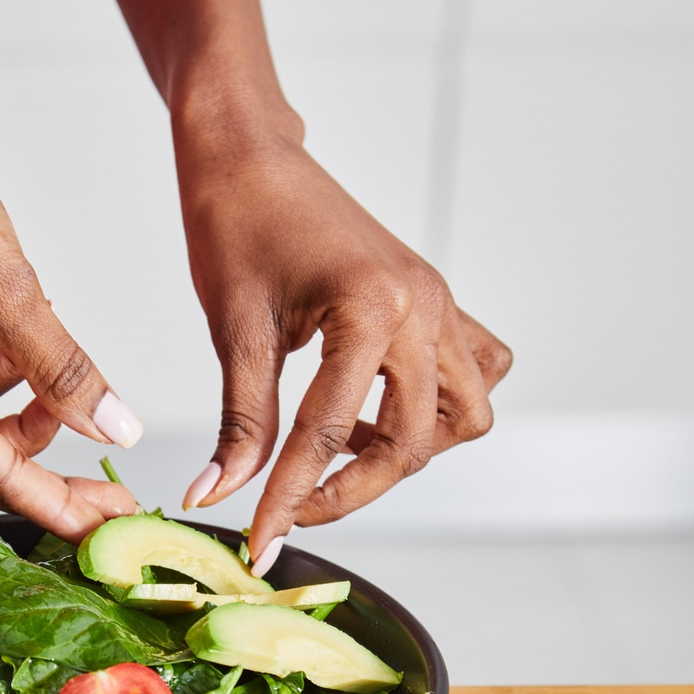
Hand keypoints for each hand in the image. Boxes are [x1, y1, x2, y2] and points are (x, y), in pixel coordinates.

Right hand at [0, 74, 140, 540]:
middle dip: (46, 472)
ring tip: (64, 384)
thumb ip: (61, 367)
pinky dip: (1, 373)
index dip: (56, 507)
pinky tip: (25, 342)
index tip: (104, 528)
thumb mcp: (4, 287)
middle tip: (107, 485)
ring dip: (25, 415)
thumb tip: (110, 424)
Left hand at [179, 126, 511, 571]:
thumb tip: (218, 494)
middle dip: (354, 488)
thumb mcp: (235, 327)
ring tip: (348, 447)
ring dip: (412, 448)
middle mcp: (423, 306)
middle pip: (416, 441)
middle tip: (295, 506)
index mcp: (372, 306)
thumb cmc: (236, 220)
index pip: (332, 433)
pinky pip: (475, 370)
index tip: (263, 542)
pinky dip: (439, 406)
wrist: (251, 151)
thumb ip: (240, 421)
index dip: (292, 498)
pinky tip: (380, 407)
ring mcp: (439, 303)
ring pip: (467, 413)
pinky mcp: (436, 302)